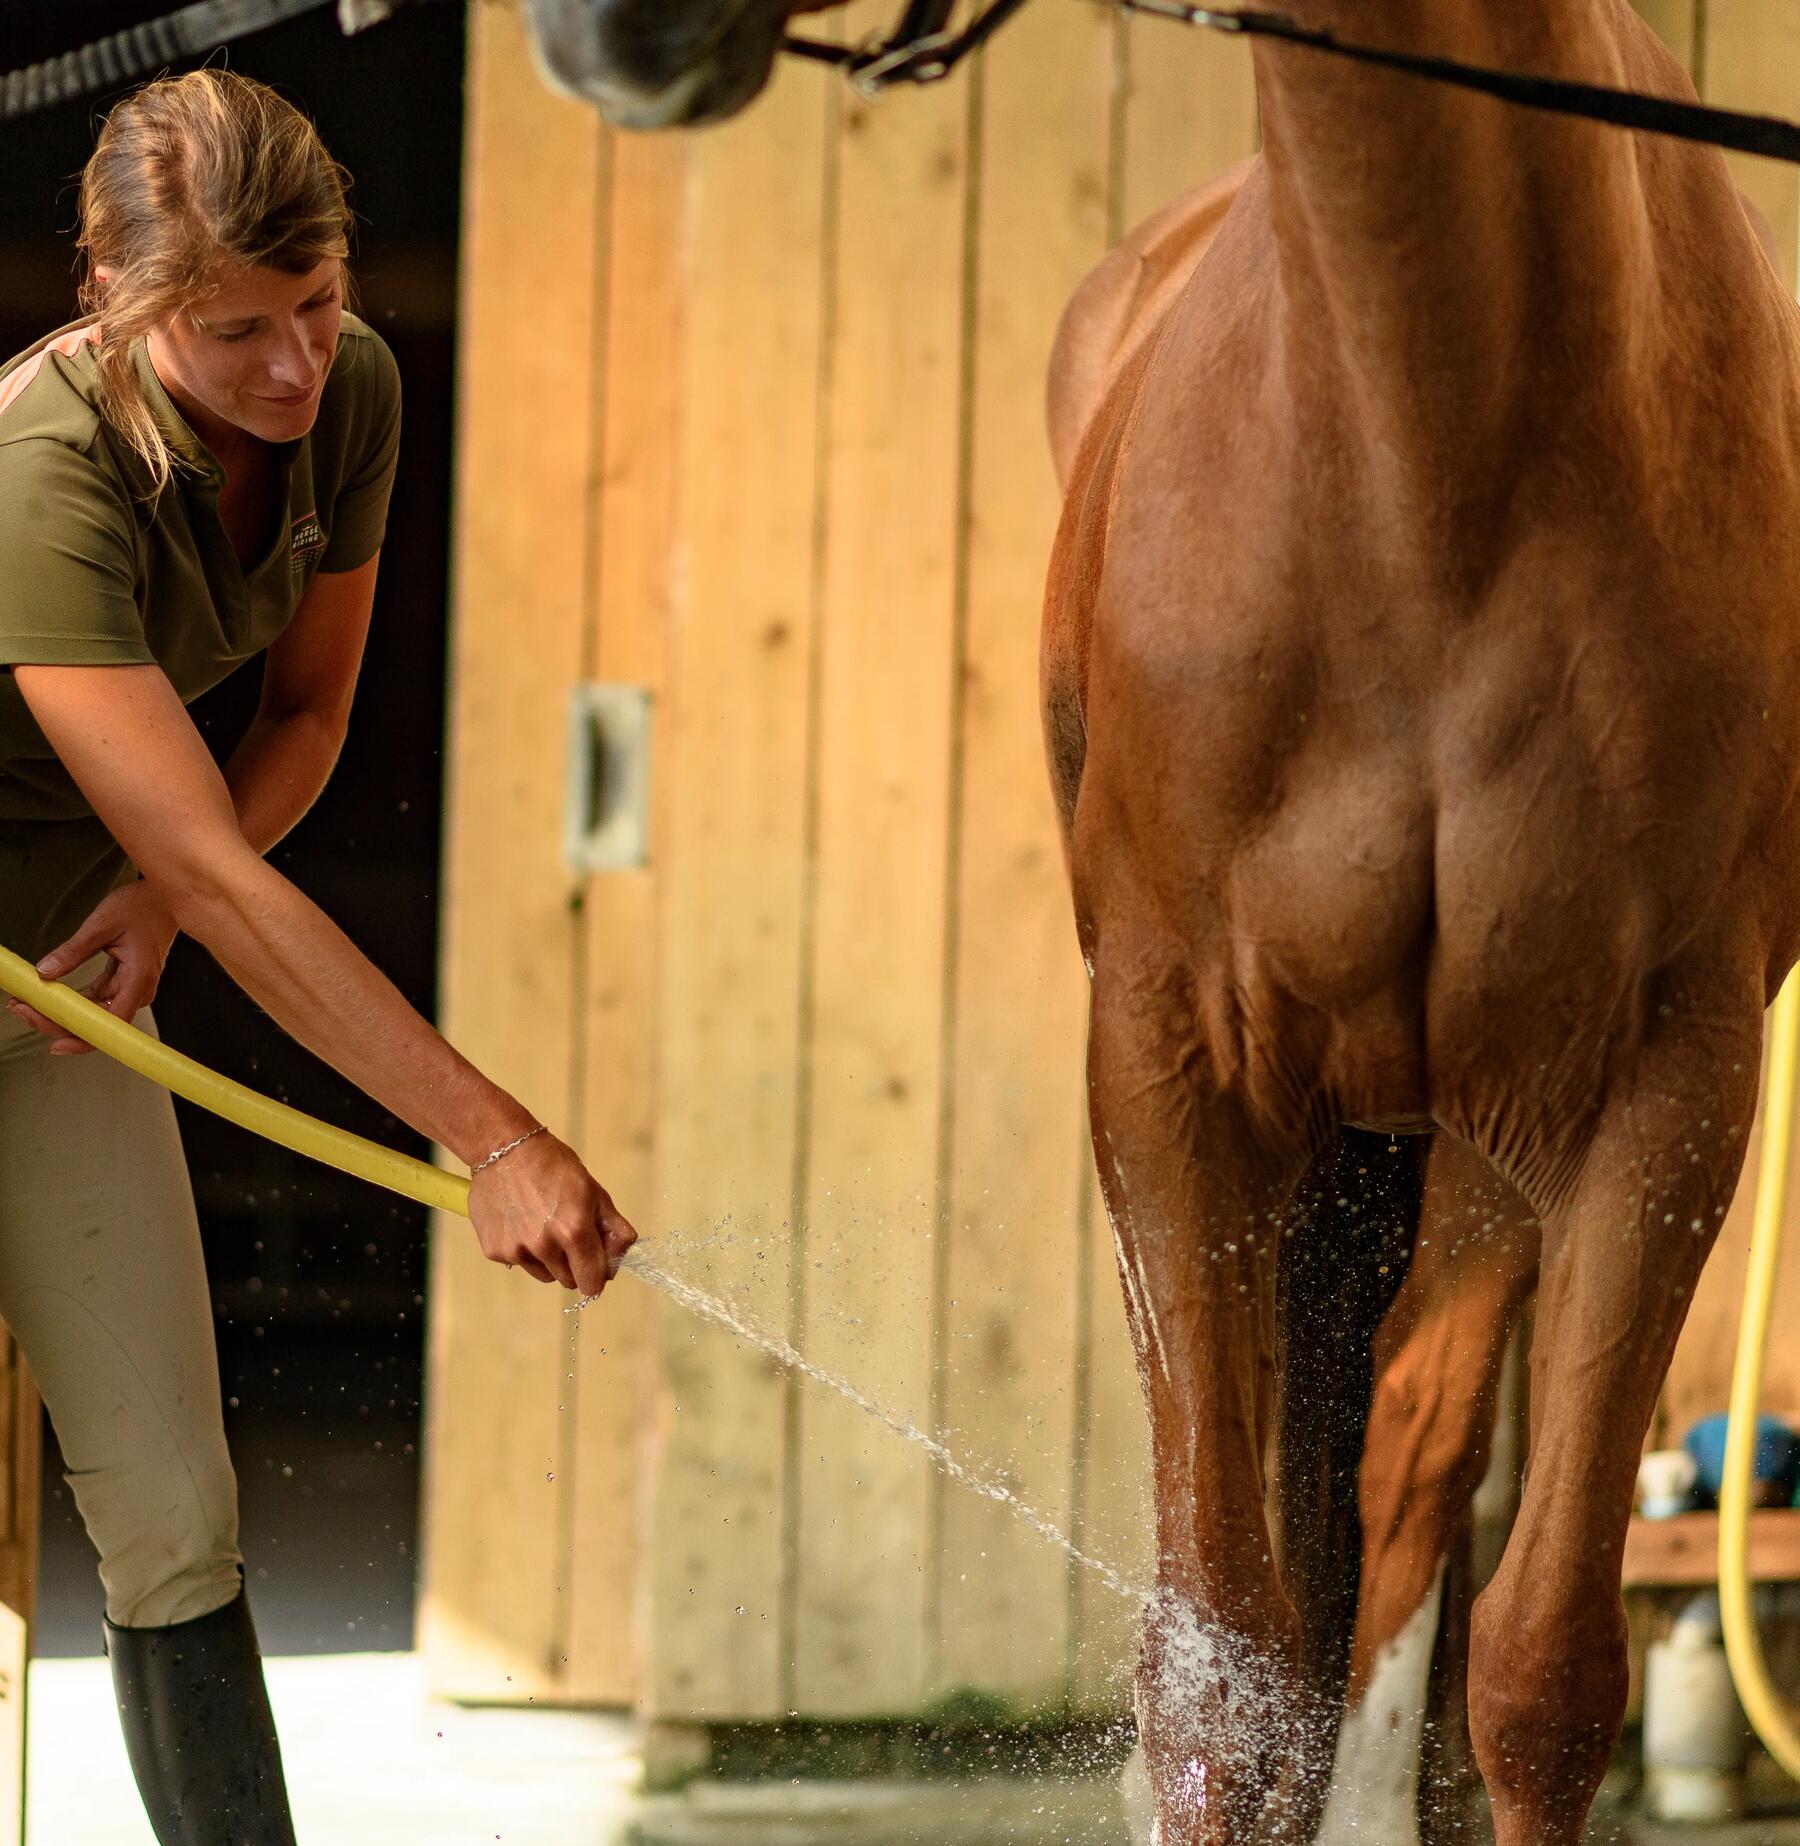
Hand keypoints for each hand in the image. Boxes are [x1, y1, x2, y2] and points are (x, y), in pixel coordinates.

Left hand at [6, 881, 179, 1055]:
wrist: (162, 898)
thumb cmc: (142, 907)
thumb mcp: (101, 924)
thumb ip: (72, 951)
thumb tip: (44, 972)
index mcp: (139, 978)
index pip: (112, 1022)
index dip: (84, 1039)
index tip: (57, 1044)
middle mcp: (137, 989)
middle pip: (98, 1023)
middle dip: (57, 1022)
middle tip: (23, 1009)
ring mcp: (130, 989)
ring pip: (93, 1015)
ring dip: (61, 1013)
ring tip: (27, 1003)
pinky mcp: (123, 984)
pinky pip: (94, 1002)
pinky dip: (71, 1002)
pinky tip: (49, 997)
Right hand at [468, 1126, 638, 1298]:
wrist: (504, 1149)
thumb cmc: (554, 1166)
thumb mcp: (594, 1191)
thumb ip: (614, 1227)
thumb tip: (622, 1256)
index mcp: (574, 1232)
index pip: (591, 1283)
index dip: (597, 1276)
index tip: (596, 1265)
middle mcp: (544, 1247)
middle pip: (568, 1281)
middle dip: (574, 1266)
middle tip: (569, 1236)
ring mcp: (516, 1251)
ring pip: (544, 1275)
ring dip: (549, 1260)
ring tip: (543, 1225)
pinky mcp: (493, 1250)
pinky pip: (519, 1263)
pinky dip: (524, 1250)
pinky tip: (520, 1222)